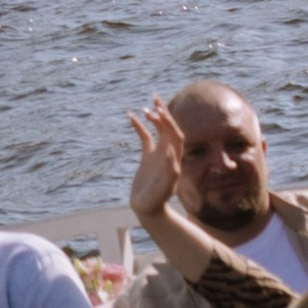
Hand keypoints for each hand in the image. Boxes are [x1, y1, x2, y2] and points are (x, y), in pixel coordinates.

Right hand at [128, 102, 188, 232]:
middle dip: (164, 113)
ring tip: (147, 105)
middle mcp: (168, 154)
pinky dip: (139, 127)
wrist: (148, 210)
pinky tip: (131, 116)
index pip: (175, 135)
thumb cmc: (156, 202)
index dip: (169, 123)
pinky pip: (145, 138)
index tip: (158, 112)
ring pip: (158, 131)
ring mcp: (158, 155)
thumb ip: (169, 173)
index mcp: (174, 159)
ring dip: (154, 117)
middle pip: (169, 129)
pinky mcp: (147, 158)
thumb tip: (171, 154)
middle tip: (155, 98)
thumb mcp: (164, 189)